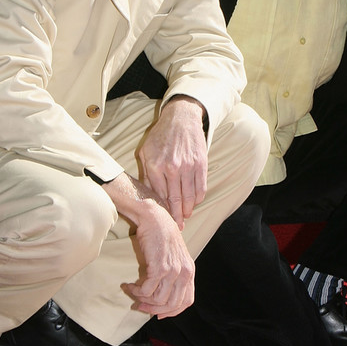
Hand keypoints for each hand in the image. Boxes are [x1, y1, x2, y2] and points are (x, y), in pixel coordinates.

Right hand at [102, 172, 194, 318]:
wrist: (154, 217)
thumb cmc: (161, 236)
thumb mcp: (174, 256)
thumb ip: (174, 275)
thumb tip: (161, 298)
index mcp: (189, 270)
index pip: (186, 301)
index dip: (172, 311)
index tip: (157, 312)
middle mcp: (185, 272)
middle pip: (172, 304)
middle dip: (154, 309)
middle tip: (140, 305)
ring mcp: (173, 270)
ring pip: (158, 299)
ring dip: (142, 299)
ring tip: (132, 291)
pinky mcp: (159, 267)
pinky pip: (146, 290)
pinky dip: (135, 291)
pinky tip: (128, 285)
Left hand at [138, 96, 207, 228]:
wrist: (181, 118)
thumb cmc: (161, 136)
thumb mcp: (145, 152)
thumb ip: (145, 173)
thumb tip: (145, 194)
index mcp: (154, 166)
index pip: (159, 196)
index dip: (162, 210)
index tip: (164, 220)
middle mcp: (171, 168)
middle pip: (175, 200)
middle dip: (176, 216)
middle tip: (177, 227)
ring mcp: (187, 166)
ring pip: (189, 197)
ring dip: (188, 210)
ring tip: (186, 217)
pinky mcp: (200, 164)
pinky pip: (200, 187)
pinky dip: (198, 198)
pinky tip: (194, 203)